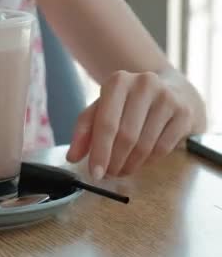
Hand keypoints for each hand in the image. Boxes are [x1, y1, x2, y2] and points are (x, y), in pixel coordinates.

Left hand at [66, 70, 205, 178]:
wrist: (171, 90)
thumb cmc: (128, 104)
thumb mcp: (102, 109)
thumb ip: (84, 131)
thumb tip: (72, 157)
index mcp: (118, 82)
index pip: (106, 123)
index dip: (100, 152)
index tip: (94, 173)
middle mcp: (144, 84)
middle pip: (125, 137)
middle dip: (114, 162)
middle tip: (107, 174)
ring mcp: (168, 97)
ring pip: (144, 145)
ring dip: (129, 165)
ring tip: (121, 170)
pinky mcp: (184, 113)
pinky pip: (162, 148)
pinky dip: (148, 161)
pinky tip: (140, 161)